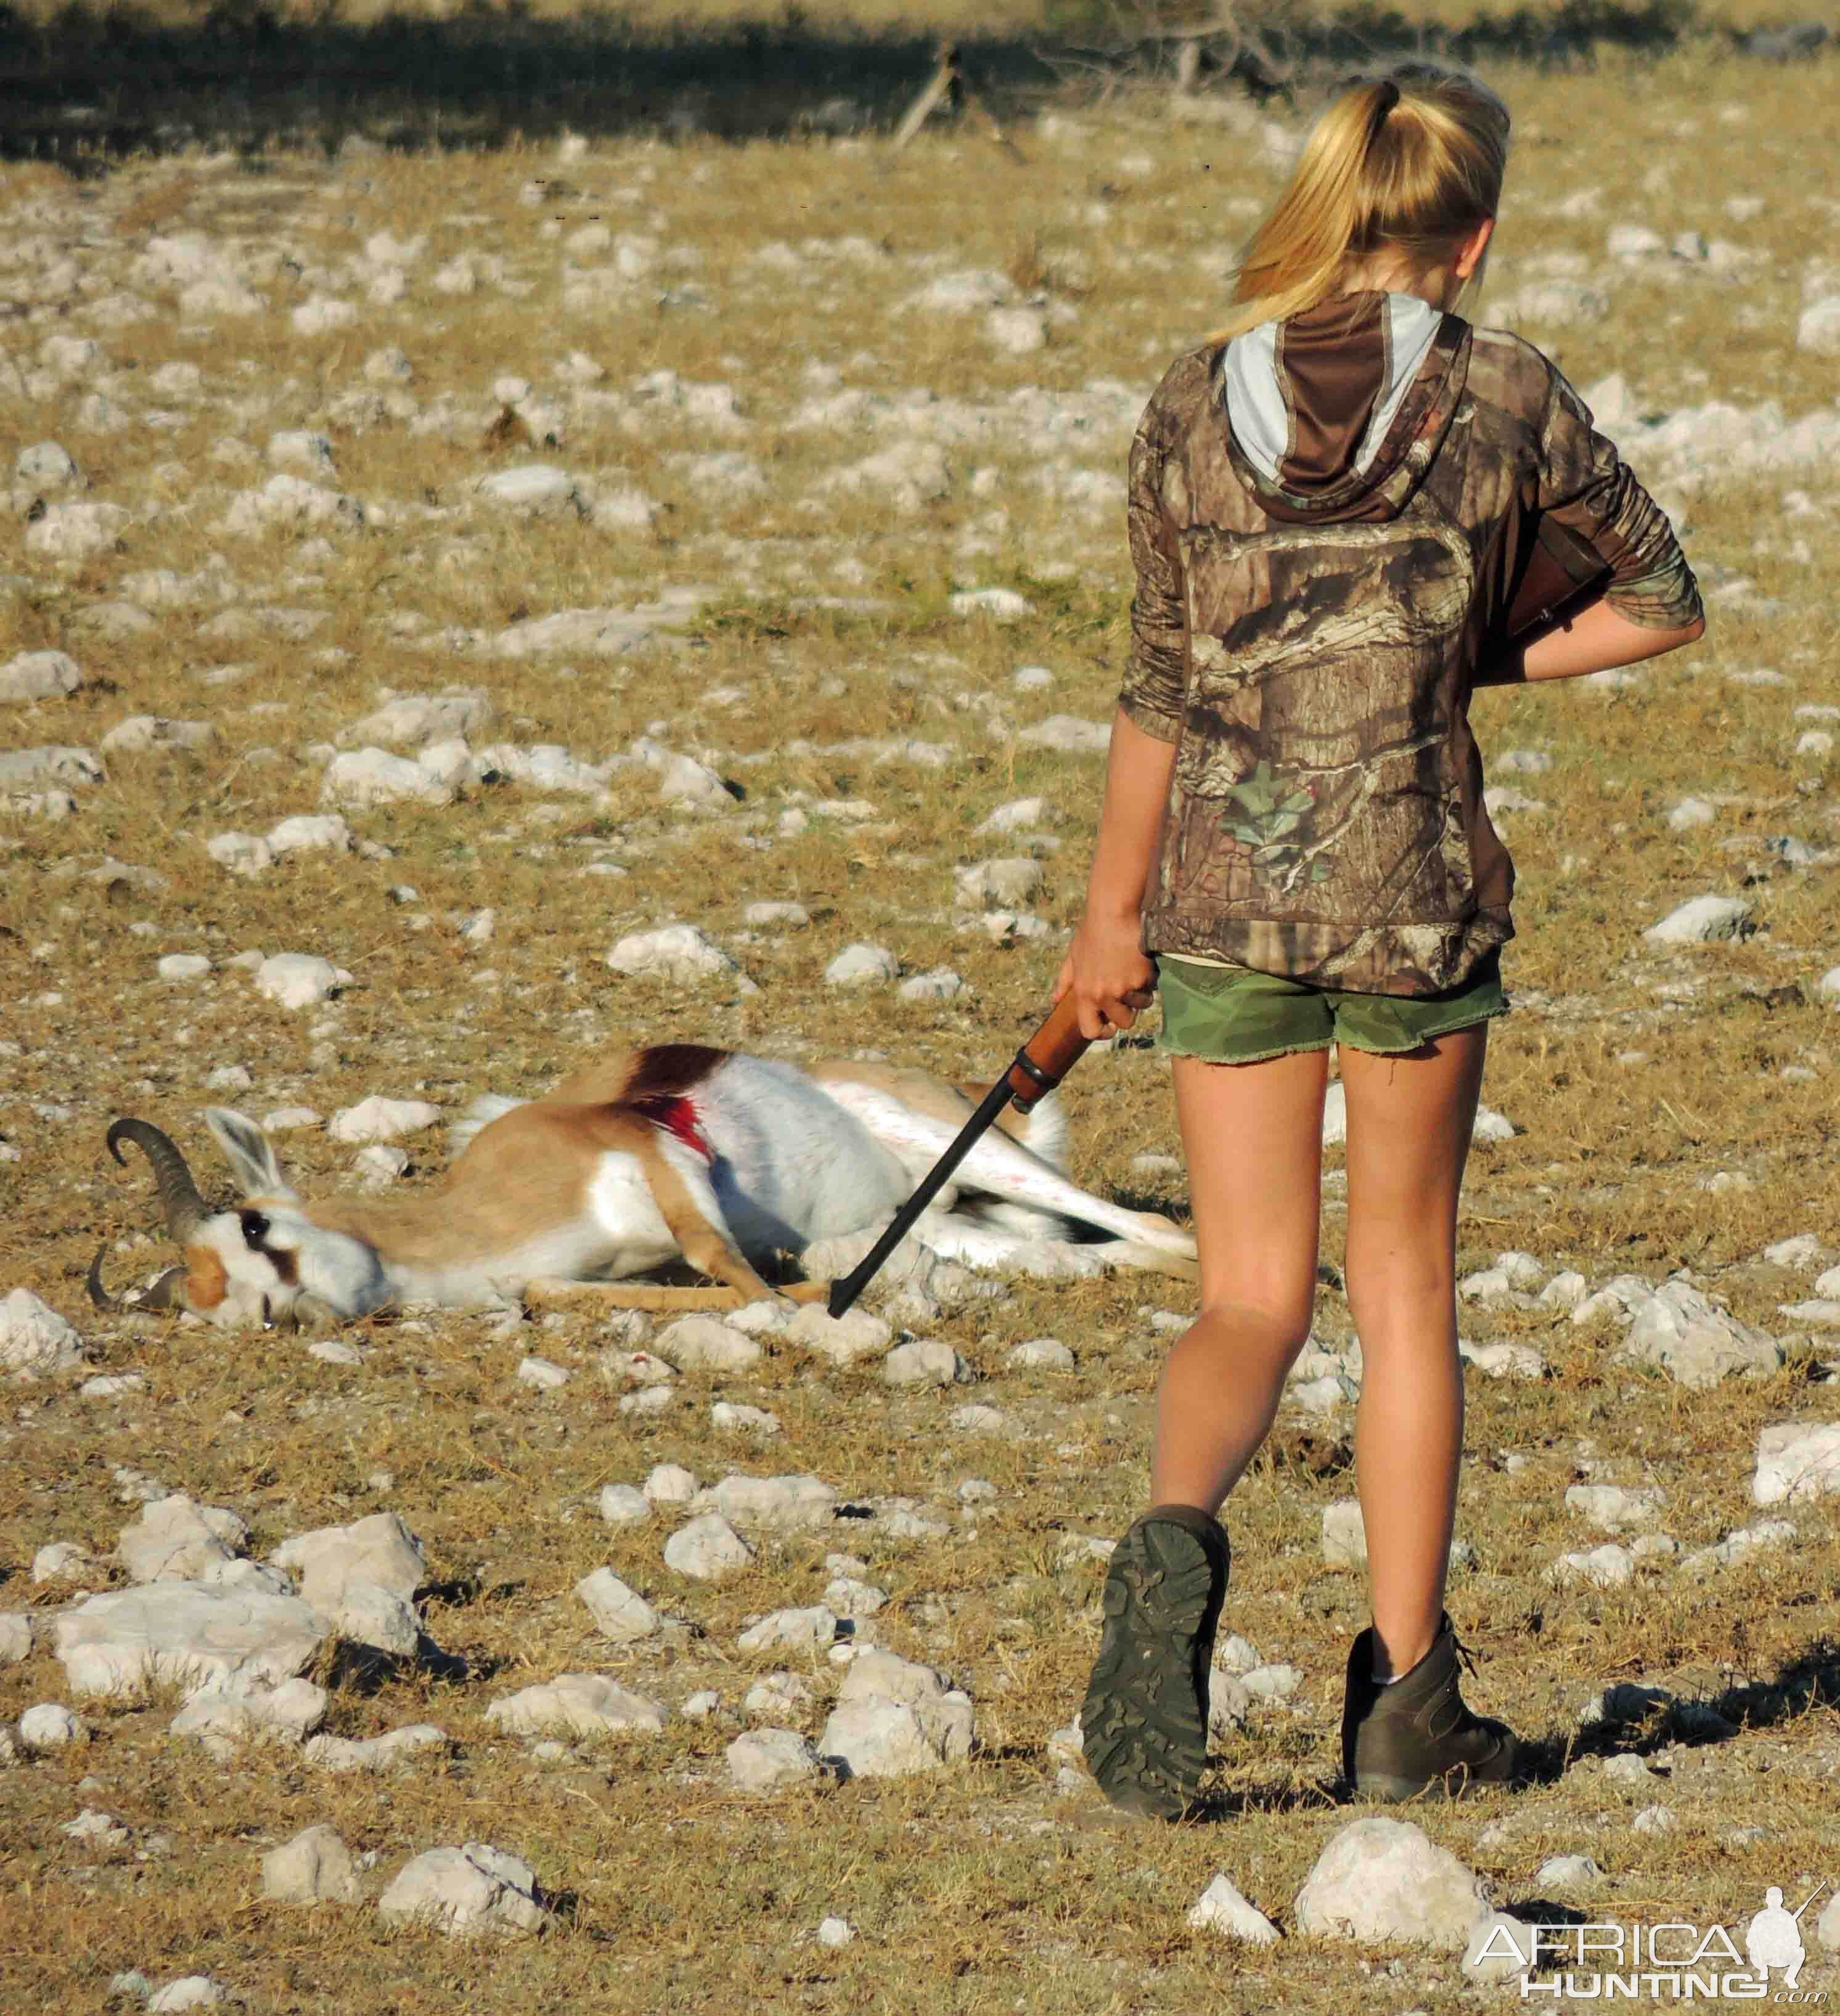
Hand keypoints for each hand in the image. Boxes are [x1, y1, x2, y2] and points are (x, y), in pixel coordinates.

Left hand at [1055, 910, 1155, 1041]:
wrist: (1113, 912)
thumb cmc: (1092, 932)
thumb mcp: (1073, 956)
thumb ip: (1065, 981)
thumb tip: (1055, 999)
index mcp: (1084, 993)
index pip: (1090, 1031)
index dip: (1102, 1033)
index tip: (1111, 1025)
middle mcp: (1103, 995)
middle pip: (1124, 1023)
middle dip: (1128, 1011)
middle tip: (1128, 993)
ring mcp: (1124, 988)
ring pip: (1141, 1005)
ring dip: (1141, 993)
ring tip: (1133, 970)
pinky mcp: (1143, 979)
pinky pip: (1152, 987)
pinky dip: (1150, 977)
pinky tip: (1141, 960)